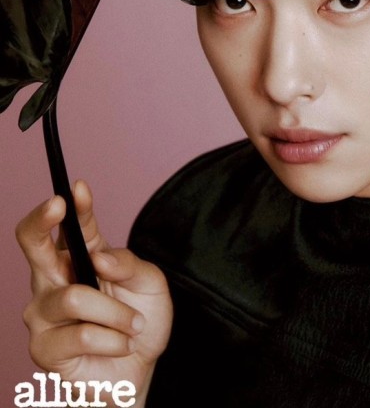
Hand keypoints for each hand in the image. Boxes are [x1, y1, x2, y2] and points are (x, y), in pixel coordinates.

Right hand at [15, 180, 172, 403]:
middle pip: (31, 242)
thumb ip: (129, 263)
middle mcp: (54, 278)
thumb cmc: (139, 321)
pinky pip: (81, 334)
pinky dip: (113, 339)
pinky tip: (119, 345)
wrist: (139, 371)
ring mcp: (44, 313)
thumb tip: (100, 256)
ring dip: (116, 313)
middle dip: (40, 220)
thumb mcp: (149, 284)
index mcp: (81, 256)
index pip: (73, 224)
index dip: (74, 203)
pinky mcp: (43, 347)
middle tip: (57, 204)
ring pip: (74, 297)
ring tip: (132, 326)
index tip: (77, 186)